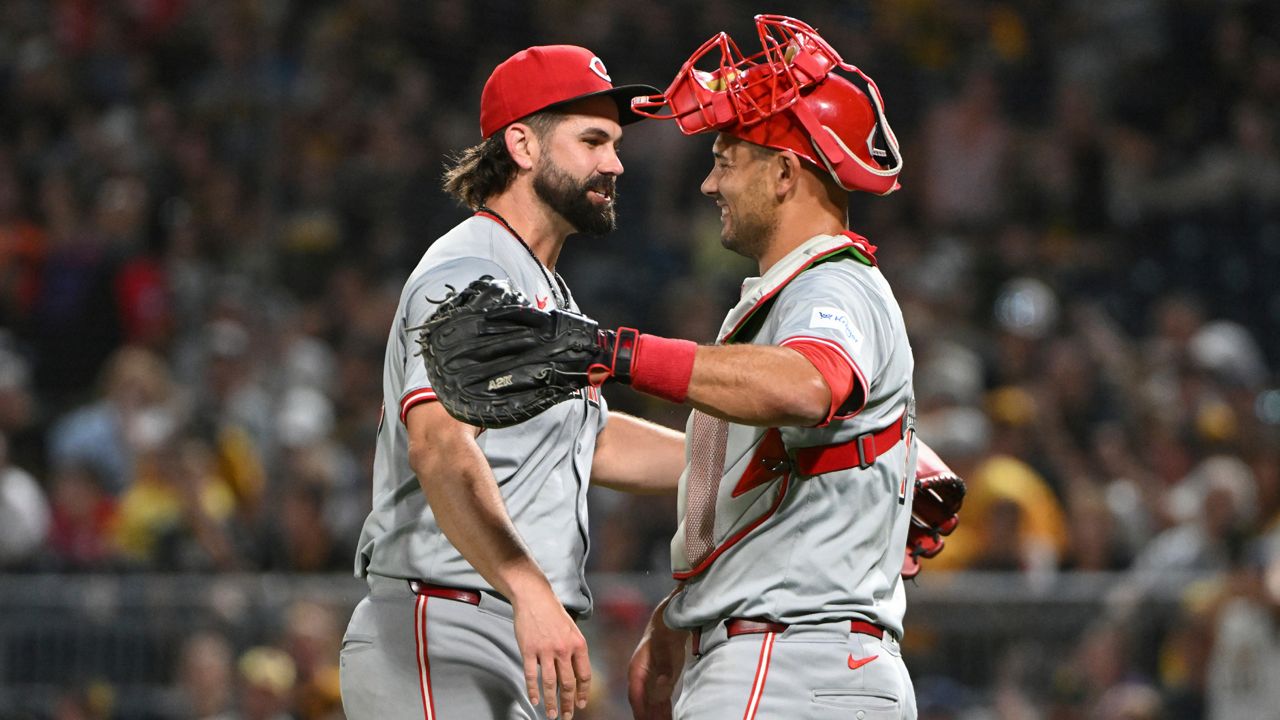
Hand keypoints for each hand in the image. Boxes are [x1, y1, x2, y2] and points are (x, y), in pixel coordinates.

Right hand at [512, 588, 590, 718]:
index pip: (584, 675)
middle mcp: (564, 649)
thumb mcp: (572, 629)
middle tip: (567, 716)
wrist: (534, 597)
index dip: (583, 693)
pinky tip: (535, 700)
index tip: (581, 704)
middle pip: (568, 683)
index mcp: (578, 644)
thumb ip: (575, 650)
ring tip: (551, 715)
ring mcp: (546, 650)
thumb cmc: (553, 612)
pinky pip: (532, 675)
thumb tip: (576, 673)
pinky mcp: (529, 650)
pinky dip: (533, 690)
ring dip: (552, 702)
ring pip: (551, 683)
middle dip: (568, 703)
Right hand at [627, 607, 685, 719]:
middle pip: (642, 703)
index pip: (636, 697)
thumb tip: (661, 690)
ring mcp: (650, 680)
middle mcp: (640, 678)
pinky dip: (663, 709)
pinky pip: (660, 699)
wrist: (670, 624)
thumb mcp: (666, 655)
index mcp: (637, 672)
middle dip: (648, 716)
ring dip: (655, 715)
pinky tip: (667, 717)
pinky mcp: (661, 680)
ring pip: (651, 703)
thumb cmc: (666, 638)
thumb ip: (664, 673)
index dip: (641, 711)